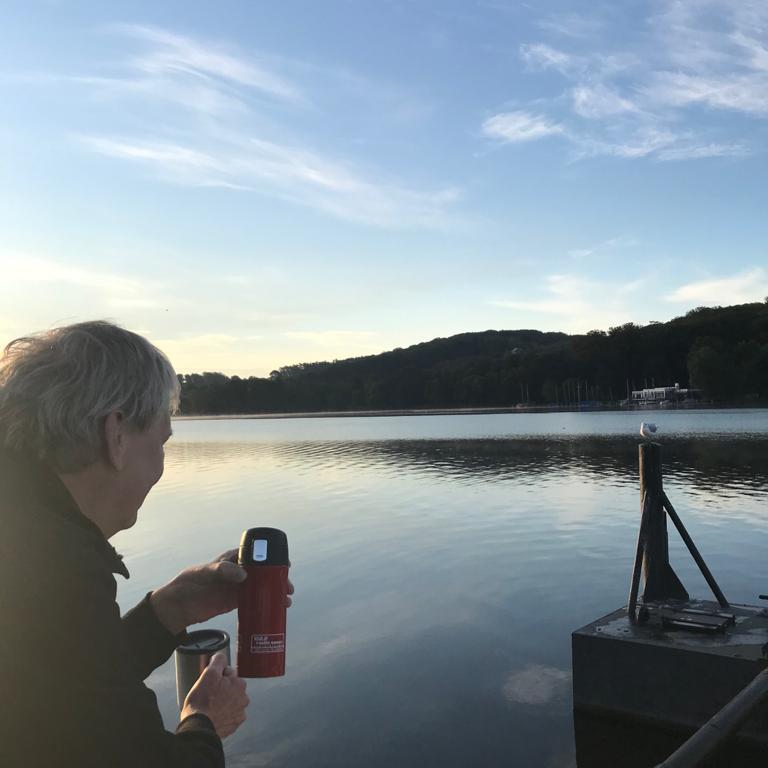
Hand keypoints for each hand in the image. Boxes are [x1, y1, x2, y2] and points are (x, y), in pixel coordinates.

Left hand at [151, 550, 294, 634]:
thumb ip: (223, 570)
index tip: (285, 564)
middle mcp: (238, 572)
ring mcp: (237, 588)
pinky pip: (254, 601)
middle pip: (264, 573)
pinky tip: (276, 609)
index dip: (273, 559)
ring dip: (275, 593)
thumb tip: (244, 574)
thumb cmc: (189, 583)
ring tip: (287, 601)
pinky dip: (266, 604)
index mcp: (233, 559)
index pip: (257, 556)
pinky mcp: (234, 602)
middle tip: (288, 588)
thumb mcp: (206, 573)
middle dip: (278, 579)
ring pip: (262, 588)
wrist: (178, 607)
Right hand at [181, 652, 248, 738]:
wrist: (198, 728)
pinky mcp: (234, 725)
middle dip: (222, 689)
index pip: (228, 673)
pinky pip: (230, 715)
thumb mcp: (208, 674)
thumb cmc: (202, 701)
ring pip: (231, 701)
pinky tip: (214, 715)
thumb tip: (221, 657)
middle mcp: (244, 698)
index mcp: (240, 684)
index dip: (217, 677)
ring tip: (210, 707)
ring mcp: (240, 713)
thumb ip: (218, 661)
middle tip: (208, 695)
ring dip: (224, 702)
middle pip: (231, 687)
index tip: (209, 684)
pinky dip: (224, 714)